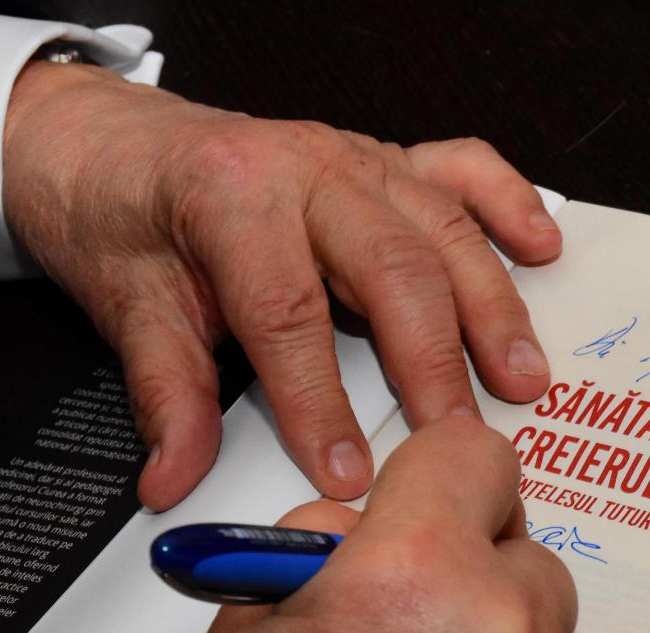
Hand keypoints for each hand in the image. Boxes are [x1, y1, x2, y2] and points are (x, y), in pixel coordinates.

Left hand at [1, 62, 561, 510]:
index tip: (346, 470)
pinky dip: (508, 206)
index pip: (289, 313)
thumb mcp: (128, 304)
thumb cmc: (122, 209)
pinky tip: (541, 251)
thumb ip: (167, 394)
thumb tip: (177, 476)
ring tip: (519, 376)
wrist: (108, 140)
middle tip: (455, 437)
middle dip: (432, 362)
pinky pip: (462, 171)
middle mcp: (308, 168)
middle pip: (392, 268)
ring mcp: (357, 159)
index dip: (320, 401)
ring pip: (443, 230)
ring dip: (491, 307)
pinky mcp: (385, 161)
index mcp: (234, 196)